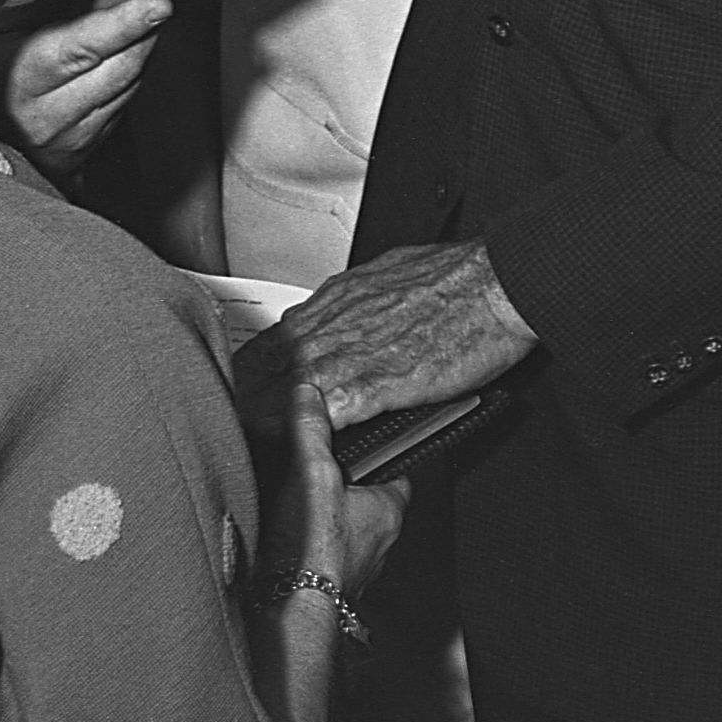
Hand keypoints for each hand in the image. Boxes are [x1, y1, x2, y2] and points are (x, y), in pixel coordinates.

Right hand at [0, 0, 170, 186]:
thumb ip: (34, 5)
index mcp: (21, 80)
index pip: (83, 48)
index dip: (125, 24)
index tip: (158, 4)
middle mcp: (47, 117)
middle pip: (119, 70)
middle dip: (145, 33)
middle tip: (156, 2)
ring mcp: (68, 142)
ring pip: (127, 90)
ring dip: (140, 56)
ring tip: (139, 27)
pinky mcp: (82, 156)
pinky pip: (120, 110)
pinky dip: (126, 82)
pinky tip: (118, 61)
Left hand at [237, 238, 536, 430]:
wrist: (494, 285)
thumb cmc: (458, 277)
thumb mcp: (395, 274)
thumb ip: (366, 301)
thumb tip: (357, 313)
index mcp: (340, 298)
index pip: (277, 337)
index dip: (255, 367)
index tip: (242, 386)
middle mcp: (335, 324)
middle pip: (268, 366)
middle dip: (246, 396)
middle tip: (228, 422)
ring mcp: (350, 354)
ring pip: (284, 390)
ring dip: (263, 418)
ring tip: (244, 442)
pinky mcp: (373, 384)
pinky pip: (320, 412)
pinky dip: (300, 431)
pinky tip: (287, 447)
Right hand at [260, 371, 410, 604]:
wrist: (286, 617)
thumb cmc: (313, 553)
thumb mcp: (313, 473)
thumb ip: (311, 429)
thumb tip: (308, 394)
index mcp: (388, 512)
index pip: (398, 471)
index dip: (382, 451)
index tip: (364, 437)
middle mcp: (377, 543)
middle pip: (366, 497)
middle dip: (344, 481)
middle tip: (318, 465)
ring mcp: (352, 567)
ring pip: (344, 527)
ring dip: (323, 512)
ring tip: (293, 494)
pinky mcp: (324, 583)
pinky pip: (320, 551)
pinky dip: (305, 538)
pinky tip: (281, 528)